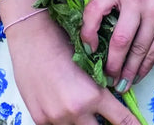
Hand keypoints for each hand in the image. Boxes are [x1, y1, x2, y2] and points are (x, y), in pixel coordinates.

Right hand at [6, 12, 138, 124]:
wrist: (32, 37)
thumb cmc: (63, 42)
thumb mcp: (89, 64)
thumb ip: (99, 87)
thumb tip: (111, 98)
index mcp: (92, 95)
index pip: (121, 120)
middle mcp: (76, 111)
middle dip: (104, 124)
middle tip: (105, 115)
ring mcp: (56, 118)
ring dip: (84, 121)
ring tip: (81, 104)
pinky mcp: (40, 119)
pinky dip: (64, 119)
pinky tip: (62, 104)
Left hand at [80, 0, 153, 90]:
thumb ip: (116, 11)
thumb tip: (97, 47)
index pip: (96, 8)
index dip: (87, 31)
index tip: (89, 50)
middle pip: (120, 39)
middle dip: (112, 64)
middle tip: (107, 78)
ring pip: (137, 50)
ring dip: (128, 72)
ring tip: (121, 84)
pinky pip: (153, 53)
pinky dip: (143, 69)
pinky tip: (137, 77)